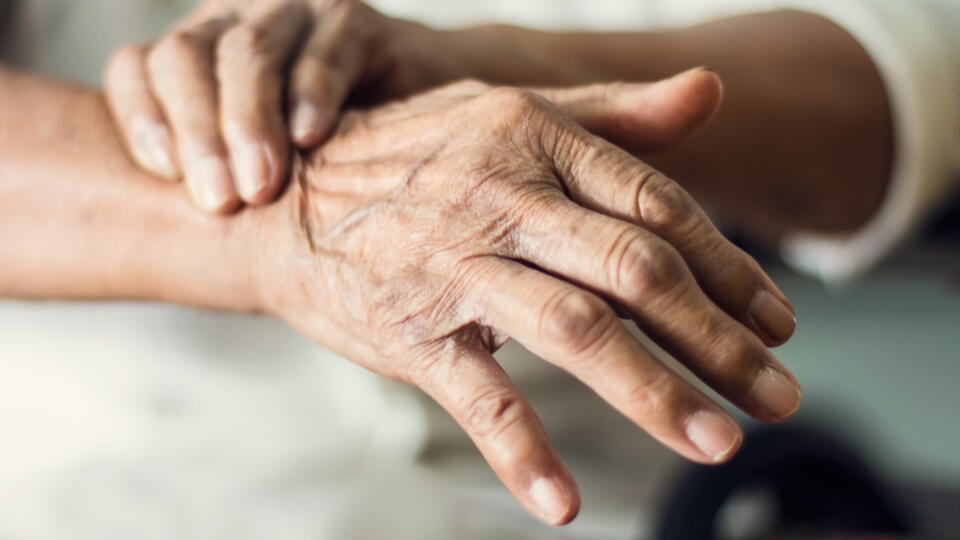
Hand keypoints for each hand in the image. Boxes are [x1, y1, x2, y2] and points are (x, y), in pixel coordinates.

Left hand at [104, 0, 438, 212]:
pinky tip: (311, 138)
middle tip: (219, 202)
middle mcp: (235, 24)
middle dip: (197, 133)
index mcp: (197, 57)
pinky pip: (324, 53)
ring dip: (249, 121)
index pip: (138, 68)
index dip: (140, 117)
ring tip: (261, 185)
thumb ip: (220, 182)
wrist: (423, 119)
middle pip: (185, 58)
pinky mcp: (354, 23)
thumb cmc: (326, 159)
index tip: (166, 176)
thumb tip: (168, 251)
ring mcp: (294, 15)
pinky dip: (313, 95)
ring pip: (249, 52)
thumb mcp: (262, 170)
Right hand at [254, 72, 800, 524]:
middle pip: (635, 272)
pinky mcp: (410, 329)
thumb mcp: (510, 115)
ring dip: (654, 393)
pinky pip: (478, 394)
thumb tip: (713, 87)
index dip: (731, 268)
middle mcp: (503, 195)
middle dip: (718, 341)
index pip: (658, 205)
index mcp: (537, 138)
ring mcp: (455, 266)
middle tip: (780, 397)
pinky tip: (563, 504)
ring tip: (718, 442)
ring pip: (574, 331)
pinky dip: (521, 451)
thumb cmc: (416, 159)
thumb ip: (614, 114)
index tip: (780, 323)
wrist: (286, 202)